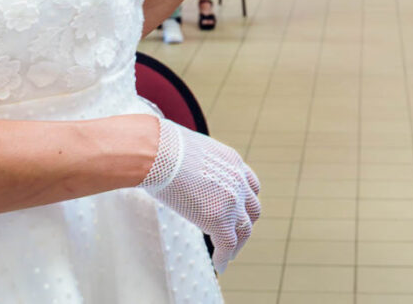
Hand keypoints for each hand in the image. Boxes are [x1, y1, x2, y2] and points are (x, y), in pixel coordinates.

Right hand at [140, 119, 260, 271]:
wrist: (160, 153)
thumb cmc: (163, 147)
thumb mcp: (191, 149)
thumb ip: (194, 161)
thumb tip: (174, 163)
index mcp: (233, 161)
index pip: (250, 185)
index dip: (246, 201)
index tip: (239, 211)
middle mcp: (238, 181)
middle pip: (252, 209)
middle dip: (245, 224)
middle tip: (236, 236)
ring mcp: (231, 201)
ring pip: (244, 229)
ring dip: (237, 244)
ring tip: (229, 255)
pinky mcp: (220, 220)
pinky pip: (228, 245)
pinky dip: (225, 257)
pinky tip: (220, 265)